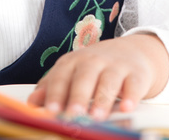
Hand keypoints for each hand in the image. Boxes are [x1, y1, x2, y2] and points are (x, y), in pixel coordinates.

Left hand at [27, 33, 168, 119]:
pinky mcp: (137, 74)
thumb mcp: (71, 72)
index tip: (51, 110)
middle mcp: (94, 61)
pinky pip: (134, 85)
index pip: (61, 76)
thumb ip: (52, 87)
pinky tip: (126, 108)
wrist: (131, 52)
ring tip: (97, 117)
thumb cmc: (94, 68)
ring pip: (109, 82)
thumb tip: (32, 104)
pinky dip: (131, 97)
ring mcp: (116, 66)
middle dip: (78, 96)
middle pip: (84, 77)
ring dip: (102, 100)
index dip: (56, 93)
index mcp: (73, 62)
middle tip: (72, 115)